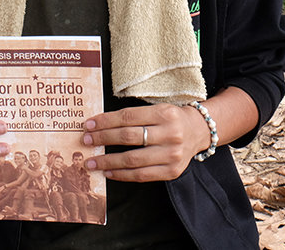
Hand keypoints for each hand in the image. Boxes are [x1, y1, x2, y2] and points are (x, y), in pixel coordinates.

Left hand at [80, 103, 208, 181]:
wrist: (198, 131)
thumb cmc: (170, 119)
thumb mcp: (156, 109)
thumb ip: (132, 117)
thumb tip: (99, 125)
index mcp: (164, 113)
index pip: (128, 117)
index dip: (105, 121)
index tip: (88, 125)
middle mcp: (169, 133)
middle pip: (129, 137)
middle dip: (103, 139)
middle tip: (86, 141)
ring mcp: (172, 154)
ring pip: (133, 159)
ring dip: (108, 161)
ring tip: (91, 162)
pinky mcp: (172, 171)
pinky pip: (142, 175)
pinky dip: (122, 174)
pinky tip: (108, 172)